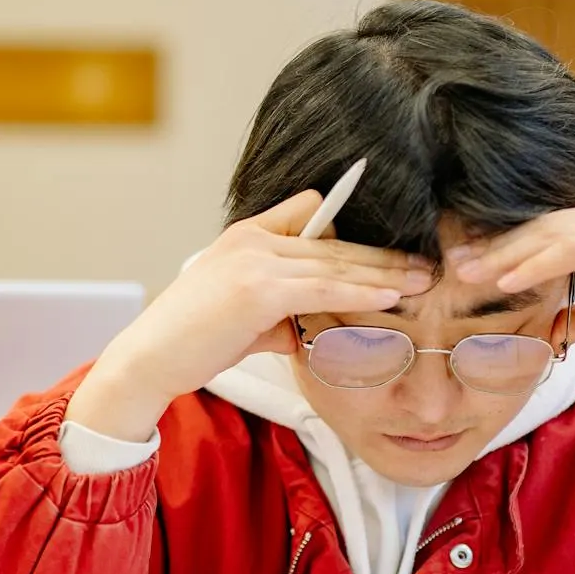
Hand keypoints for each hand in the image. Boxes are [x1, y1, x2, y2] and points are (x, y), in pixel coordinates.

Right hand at [66, 190, 434, 441]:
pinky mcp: (260, 288)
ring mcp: (256, 259)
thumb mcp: (245, 320)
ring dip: (384, 272)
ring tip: (422, 279)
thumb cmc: (192, 343)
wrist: (149, 359)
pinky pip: (325, 288)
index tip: (387, 250)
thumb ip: (282, 315)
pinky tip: (390, 298)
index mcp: (248, 236)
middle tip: (425, 264)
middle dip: (383, 255)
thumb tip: (313, 330)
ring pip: (336, 263)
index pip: (311, 214)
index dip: (350, 234)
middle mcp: (254, 238)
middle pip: (334, 241)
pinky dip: (361, 293)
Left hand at [450, 199, 574, 409]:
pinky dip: (536, 266)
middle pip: (544, 225)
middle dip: (496, 246)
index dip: (505, 244)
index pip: (547, 227)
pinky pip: (573, 250)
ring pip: (553, 234)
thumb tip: (539, 328)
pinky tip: (506, 281)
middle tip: (455, 264)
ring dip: (507, 255)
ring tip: (470, 274)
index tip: (466, 262)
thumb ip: (570, 310)